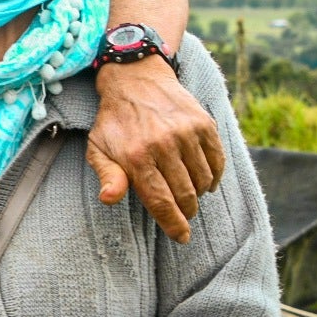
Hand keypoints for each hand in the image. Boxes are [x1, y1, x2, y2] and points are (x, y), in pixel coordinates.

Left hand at [87, 58, 224, 242]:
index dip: (173, 224)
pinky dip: (213, 176)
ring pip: (203, 181)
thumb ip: (108, 175)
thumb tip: (109, 199)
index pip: (160, 201)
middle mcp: (163, 144)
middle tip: (183, 213)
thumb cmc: (115, 122)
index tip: (182, 237)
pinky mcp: (203, 123)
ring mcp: (186, 132)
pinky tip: (203, 178)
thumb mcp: (99, 148)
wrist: (135, 79)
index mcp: (135, 156)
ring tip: (188, 192)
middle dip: (186, 211)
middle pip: (185, 195)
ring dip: (198, 193)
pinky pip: (217, 162)